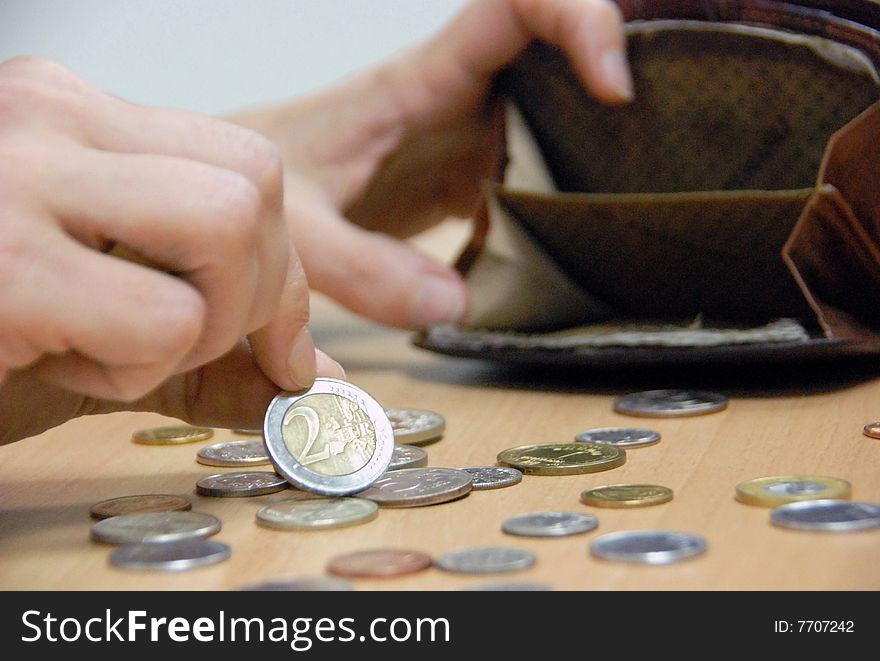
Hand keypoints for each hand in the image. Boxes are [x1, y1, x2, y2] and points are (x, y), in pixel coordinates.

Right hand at [0, 57, 341, 443]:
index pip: (251, 170)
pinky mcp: (2, 262)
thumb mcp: (106, 328)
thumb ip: (215, 351)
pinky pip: (165, 320)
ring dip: (199, 327)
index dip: (284, 272)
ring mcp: (18, 174)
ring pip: (227, 229)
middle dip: (255, 297)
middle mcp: (47, 116)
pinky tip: (54, 361)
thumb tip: (319, 380)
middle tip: (182, 342)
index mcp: (75, 117)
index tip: (272, 343)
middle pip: (255, 189)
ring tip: (110, 346)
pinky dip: (131, 370)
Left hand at [236, 0, 630, 328]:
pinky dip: (571, 195)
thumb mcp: (298, 229)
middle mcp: (456, 102)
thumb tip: (455, 302)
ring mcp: (467, 141)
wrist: (240, 194)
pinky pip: (536, 172)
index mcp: (419, 84)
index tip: (615, 85)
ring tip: (657, 185)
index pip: (515, 8)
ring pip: (559, 114)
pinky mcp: (467, 181)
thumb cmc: (259, 185)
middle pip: (561, 54)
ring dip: (606, 140)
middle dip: (624, 73)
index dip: (579, 19)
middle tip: (678, 134)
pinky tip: (593, 237)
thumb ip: (362, 267)